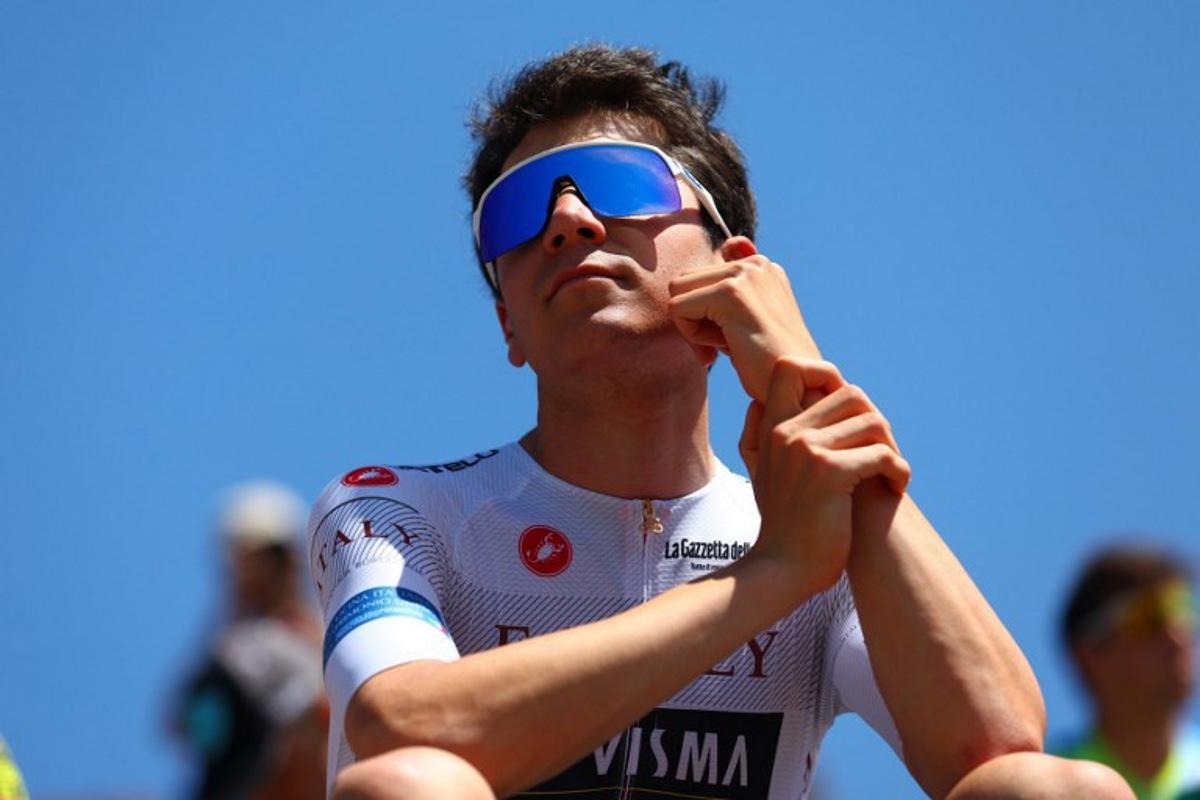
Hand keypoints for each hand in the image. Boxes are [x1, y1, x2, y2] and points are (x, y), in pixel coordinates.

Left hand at [668, 242, 819, 401]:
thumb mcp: (749, 317)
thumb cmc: (772, 361)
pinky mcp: (729, 293)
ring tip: (727, 345)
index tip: (727, 335)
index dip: (703, 309)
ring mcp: (743, 275)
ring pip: (677, 291)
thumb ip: (734, 284)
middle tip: (721, 347)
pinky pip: (677, 309)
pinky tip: (726, 348)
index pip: (701, 274)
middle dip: (693, 317)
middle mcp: (755, 262)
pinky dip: (692, 336)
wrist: (799, 385)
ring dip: (692, 326)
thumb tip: (731, 243)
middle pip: (684, 280)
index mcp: (761, 266)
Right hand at [740, 357, 910, 597]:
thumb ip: (759, 435)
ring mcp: (807, 450)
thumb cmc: (781, 525)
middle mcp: (787, 432)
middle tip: (882, 453)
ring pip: (872, 423)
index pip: (791, 367)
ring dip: (892, 449)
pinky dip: (898, 471)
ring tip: (891, 474)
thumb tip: (760, 402)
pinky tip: (897, 488)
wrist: (781, 569)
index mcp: (772, 427)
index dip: (825, 374)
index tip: (845, 411)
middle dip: (876, 422)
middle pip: (851, 393)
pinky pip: (881, 454)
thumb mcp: (761, 472)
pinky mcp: (829, 473)